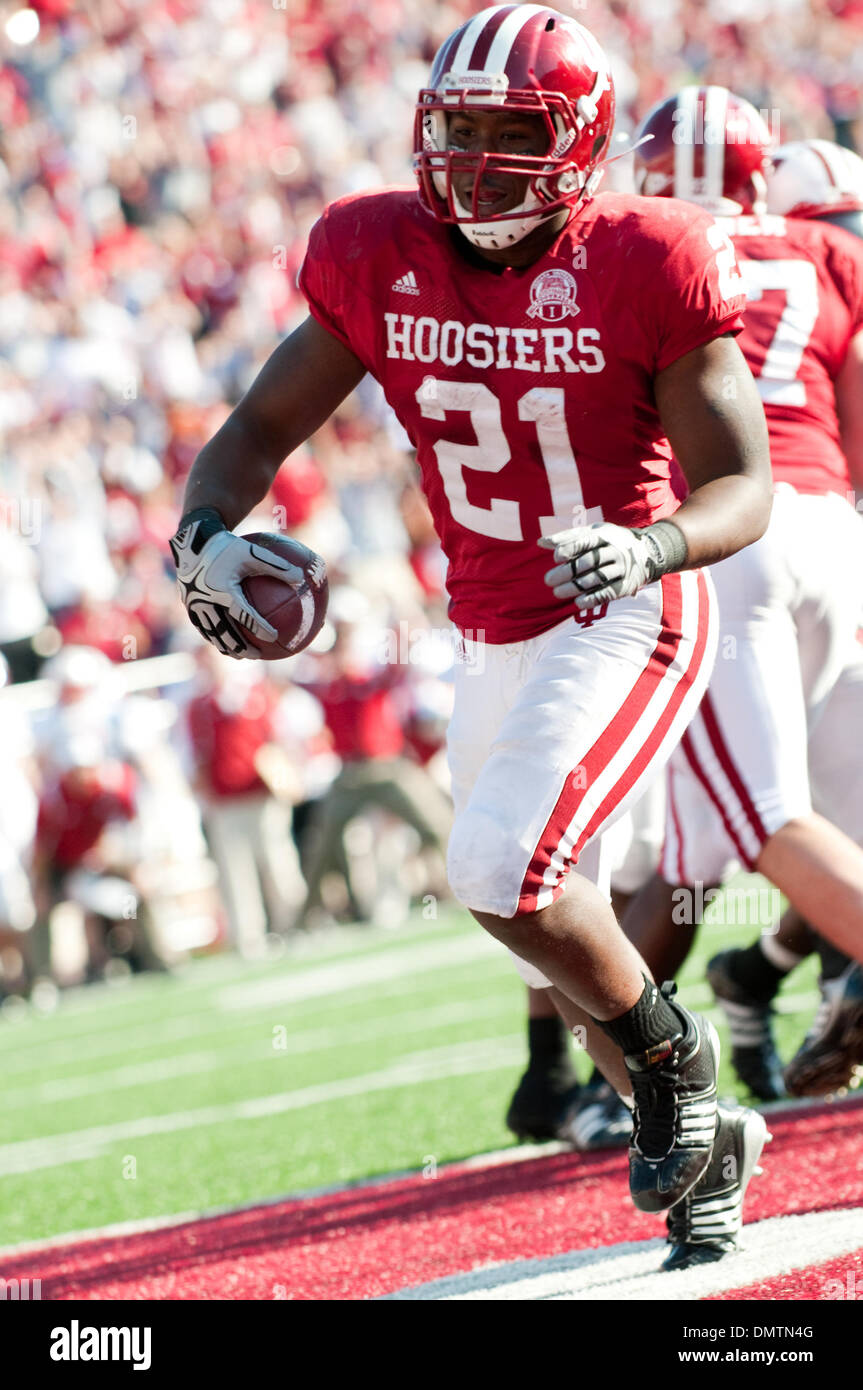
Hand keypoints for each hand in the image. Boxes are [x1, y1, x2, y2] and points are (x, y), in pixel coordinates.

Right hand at [170, 508, 305, 657]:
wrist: (194, 540)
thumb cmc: (228, 546)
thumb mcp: (253, 552)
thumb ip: (277, 566)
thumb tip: (301, 578)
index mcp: (223, 589)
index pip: (244, 614)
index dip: (259, 627)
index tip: (275, 636)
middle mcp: (206, 600)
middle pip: (224, 631)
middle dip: (240, 646)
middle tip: (257, 655)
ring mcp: (194, 604)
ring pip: (210, 632)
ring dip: (225, 645)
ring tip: (239, 655)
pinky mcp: (188, 604)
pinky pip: (201, 625)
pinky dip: (213, 635)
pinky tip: (224, 641)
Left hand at [539, 522, 658, 610]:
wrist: (647, 552)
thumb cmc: (610, 541)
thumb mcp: (592, 533)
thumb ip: (567, 538)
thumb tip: (540, 542)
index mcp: (604, 536)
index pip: (585, 541)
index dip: (570, 549)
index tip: (555, 557)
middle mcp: (614, 551)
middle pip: (588, 562)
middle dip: (567, 572)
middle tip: (548, 580)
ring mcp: (621, 568)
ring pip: (597, 578)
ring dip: (575, 587)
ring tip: (558, 592)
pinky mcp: (626, 585)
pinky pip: (608, 593)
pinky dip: (592, 598)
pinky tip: (577, 602)